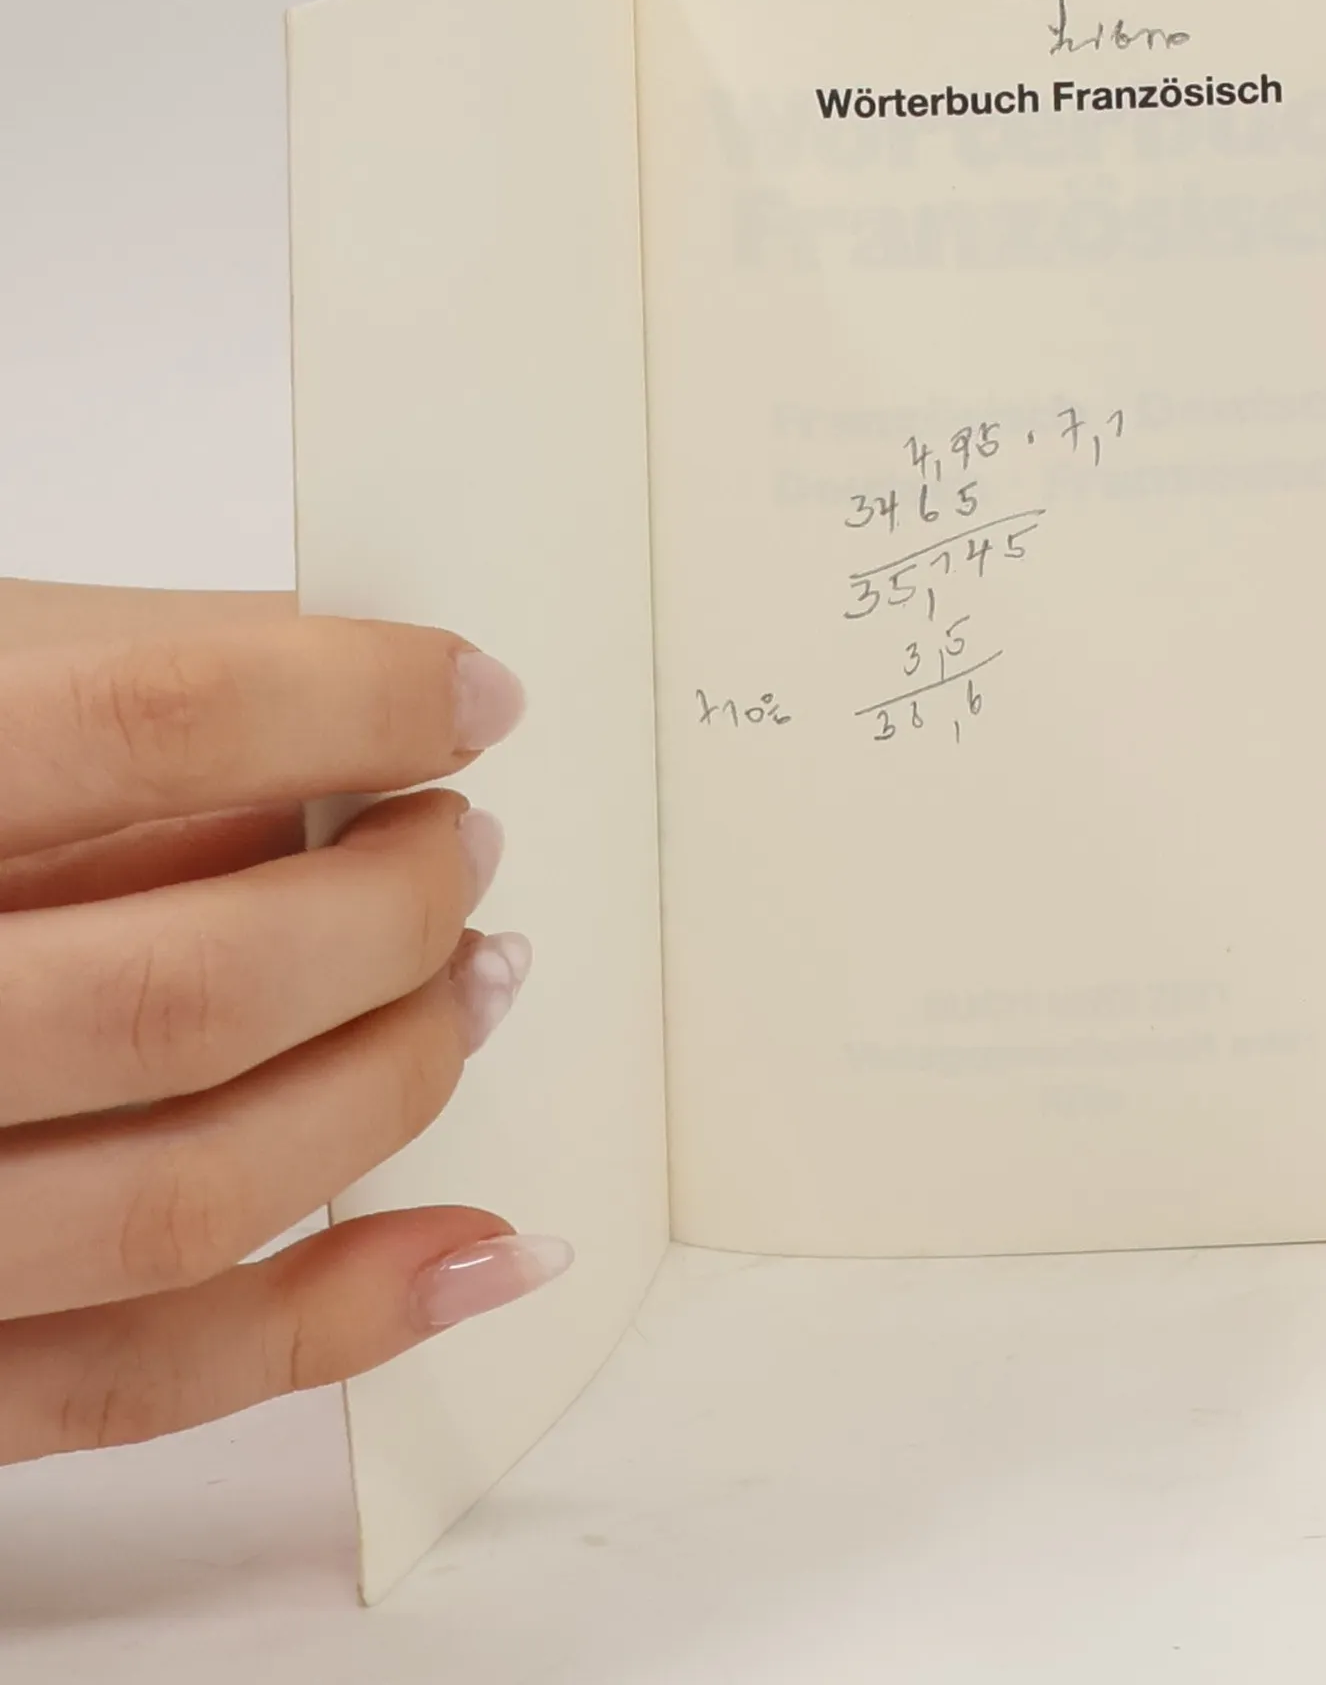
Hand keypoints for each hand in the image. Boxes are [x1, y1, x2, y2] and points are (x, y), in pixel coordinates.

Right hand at [0, 591, 563, 1459]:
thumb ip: (124, 669)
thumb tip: (373, 696)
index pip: (150, 724)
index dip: (354, 702)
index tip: (471, 700)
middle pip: (188, 991)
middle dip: (390, 912)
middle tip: (459, 849)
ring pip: (189, 1196)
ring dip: (393, 1085)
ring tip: (475, 982)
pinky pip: (141, 1376)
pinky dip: (343, 1317)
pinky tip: (480, 1245)